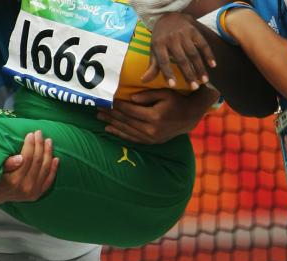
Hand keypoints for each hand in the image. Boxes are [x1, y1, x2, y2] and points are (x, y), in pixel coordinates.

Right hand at [0, 130, 58, 204]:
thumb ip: (7, 164)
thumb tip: (20, 158)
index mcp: (14, 180)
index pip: (26, 158)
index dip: (30, 144)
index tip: (30, 134)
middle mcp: (25, 187)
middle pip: (37, 162)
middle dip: (39, 145)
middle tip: (39, 133)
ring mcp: (32, 192)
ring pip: (45, 169)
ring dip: (48, 153)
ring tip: (48, 141)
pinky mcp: (37, 195)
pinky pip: (49, 180)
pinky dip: (53, 169)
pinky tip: (56, 158)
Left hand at [97, 88, 218, 144]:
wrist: (189, 117)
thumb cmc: (176, 101)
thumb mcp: (165, 93)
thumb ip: (147, 95)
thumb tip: (131, 98)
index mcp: (155, 116)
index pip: (130, 110)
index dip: (117, 105)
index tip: (106, 100)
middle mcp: (151, 129)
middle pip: (126, 121)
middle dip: (110, 114)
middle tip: (97, 108)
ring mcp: (150, 138)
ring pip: (126, 130)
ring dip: (111, 123)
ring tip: (99, 117)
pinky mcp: (150, 142)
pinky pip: (131, 138)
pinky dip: (119, 133)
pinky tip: (109, 129)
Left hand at [141, 12, 215, 89]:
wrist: (169, 16)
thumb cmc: (160, 38)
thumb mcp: (154, 50)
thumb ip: (152, 66)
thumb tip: (144, 81)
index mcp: (159, 44)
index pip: (163, 61)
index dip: (168, 73)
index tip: (173, 86)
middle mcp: (172, 39)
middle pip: (181, 59)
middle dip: (188, 74)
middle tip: (194, 87)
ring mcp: (184, 34)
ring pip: (193, 54)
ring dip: (200, 68)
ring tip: (204, 80)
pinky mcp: (194, 31)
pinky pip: (203, 44)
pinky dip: (208, 55)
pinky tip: (212, 65)